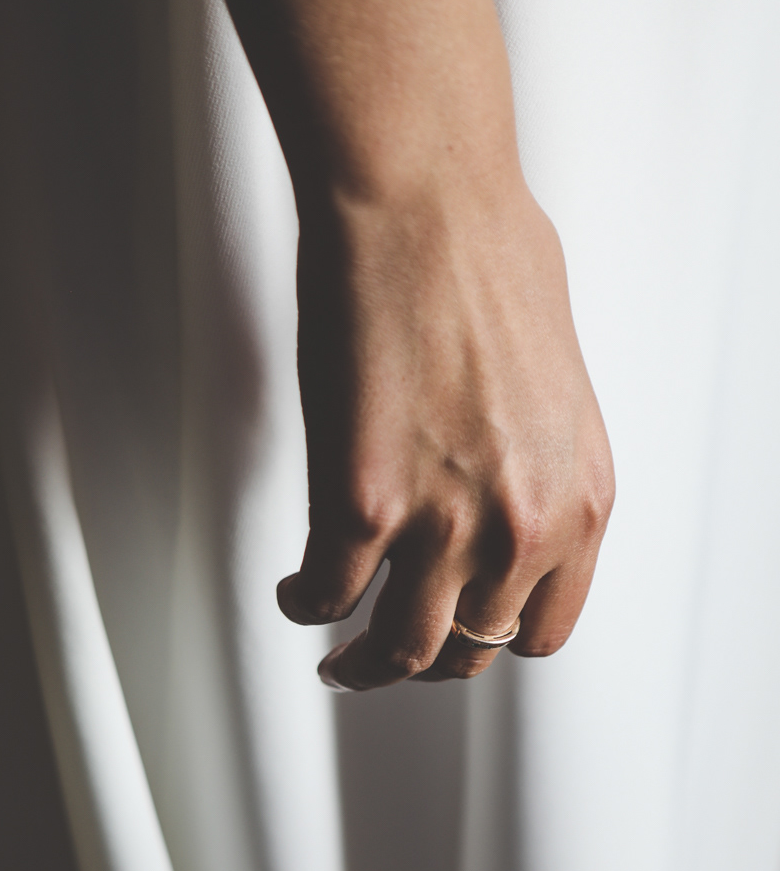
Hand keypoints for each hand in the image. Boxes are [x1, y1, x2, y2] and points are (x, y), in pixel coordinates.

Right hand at [280, 178, 613, 688]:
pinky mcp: (364, 506)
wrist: (424, 203)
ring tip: (338, 660)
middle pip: (468, 651)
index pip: (541, 631)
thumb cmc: (488, 257)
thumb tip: (504, 487)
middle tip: (386, 654)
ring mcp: (444, 525)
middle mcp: (522, 529)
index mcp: (578, 502)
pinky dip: (303, 604)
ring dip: (361, 667)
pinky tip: (292, 592)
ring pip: (397, 651)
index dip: (491, 640)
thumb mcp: (557, 389)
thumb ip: (539, 465)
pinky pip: (325, 595)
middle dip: (424, 660)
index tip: (458, 633)